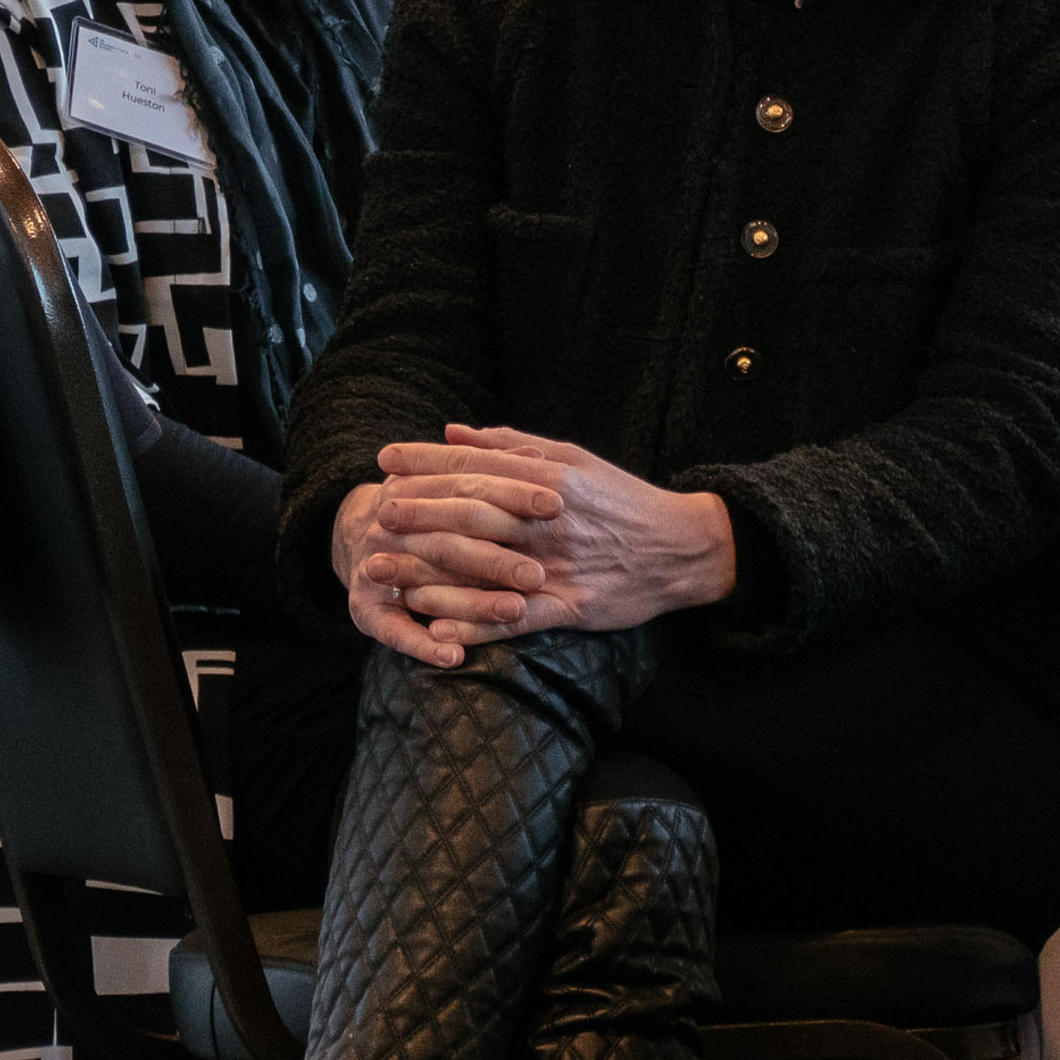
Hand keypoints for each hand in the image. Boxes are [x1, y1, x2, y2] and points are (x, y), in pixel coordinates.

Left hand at [334, 424, 736, 662]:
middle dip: (418, 511)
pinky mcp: (571, 605)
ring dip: (428, 570)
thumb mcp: (574, 458)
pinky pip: (516, 618)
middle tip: (377, 512)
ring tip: (383, 572)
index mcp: (548, 478)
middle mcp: (548, 518)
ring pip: (484, 565)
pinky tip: (437, 629)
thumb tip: (456, 430)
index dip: (426, 461)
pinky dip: (476, 623)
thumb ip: (514, 446)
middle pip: (471, 512)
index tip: (385, 460)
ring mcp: (558, 564)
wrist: (682, 547)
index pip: (476, 466)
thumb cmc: (621, 498)